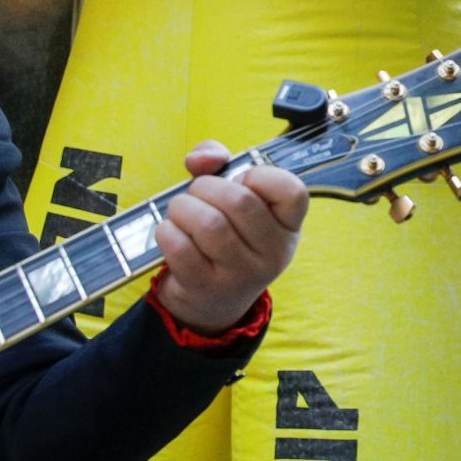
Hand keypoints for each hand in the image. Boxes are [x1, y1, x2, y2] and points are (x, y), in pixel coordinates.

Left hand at [153, 142, 308, 333]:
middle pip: (239, 201)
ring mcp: (241, 274)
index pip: (293, 192)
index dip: (262, 175)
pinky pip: (181, 246)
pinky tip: (172, 233)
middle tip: (197, 195)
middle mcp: (273, 253)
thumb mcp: (235, 200)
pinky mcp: (207, 287)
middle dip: (205, 187)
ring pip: (208, 223)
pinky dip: (167, 231)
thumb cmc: (225, 236)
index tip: (243, 181)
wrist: (212, 301)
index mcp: (287, 227)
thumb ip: (220, 163)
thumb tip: (198, 159)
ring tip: (181, 212)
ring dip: (182, 208)